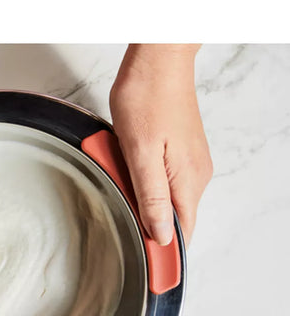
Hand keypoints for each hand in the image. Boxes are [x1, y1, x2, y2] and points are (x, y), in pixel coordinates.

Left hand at [109, 44, 212, 245]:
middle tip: (121, 196)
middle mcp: (195, 176)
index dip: (161, 250)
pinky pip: (161, 179)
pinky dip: (142, 178)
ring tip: (123, 170)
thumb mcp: (141, 153)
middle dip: (144, 217)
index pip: (181, 234)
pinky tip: (128, 162)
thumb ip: (152, 198)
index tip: (140, 257)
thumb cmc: (147, 97)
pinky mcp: (180, 153)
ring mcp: (190, 164)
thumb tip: (161, 236)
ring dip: (141, 195)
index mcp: (188, 182)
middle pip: (171, 218)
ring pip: (164, 198)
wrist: (158, 58)